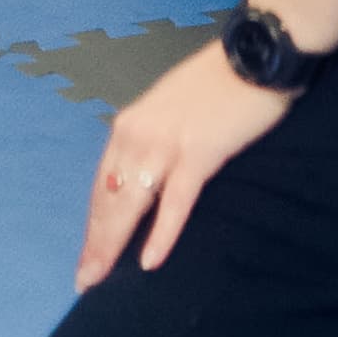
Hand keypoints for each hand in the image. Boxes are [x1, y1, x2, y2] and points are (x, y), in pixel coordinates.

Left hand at [76, 40, 292, 285]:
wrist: (253, 56)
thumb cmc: (217, 84)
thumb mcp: (171, 111)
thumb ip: (154, 142)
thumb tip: (145, 178)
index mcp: (130, 125)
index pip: (103, 184)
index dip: (93, 222)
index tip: (86, 255)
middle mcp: (138, 134)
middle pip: (109, 199)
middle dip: (94, 242)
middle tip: (84, 280)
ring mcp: (166, 144)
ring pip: (131, 204)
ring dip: (112, 244)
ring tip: (100, 278)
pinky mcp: (198, 152)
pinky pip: (176, 202)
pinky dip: (162, 233)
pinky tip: (150, 260)